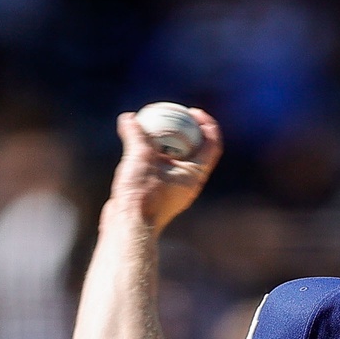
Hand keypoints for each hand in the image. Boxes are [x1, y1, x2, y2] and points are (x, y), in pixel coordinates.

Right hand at [109, 107, 221, 230]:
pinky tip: (136, 142)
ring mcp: (172, 187)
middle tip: (173, 113)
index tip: (193, 112)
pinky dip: (152, 152)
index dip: (207, 125)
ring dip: (166, 140)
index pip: (212, 145)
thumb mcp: (140, 157)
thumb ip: (136, 135)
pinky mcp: (156, 191)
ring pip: (174, 157)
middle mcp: (187, 182)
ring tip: (152, 124)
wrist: (128, 226)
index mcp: (194, 175)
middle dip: (186, 129)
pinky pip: (158, 165)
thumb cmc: (141, 195)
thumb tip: (129, 117)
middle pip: (195, 149)